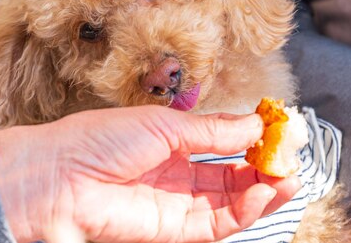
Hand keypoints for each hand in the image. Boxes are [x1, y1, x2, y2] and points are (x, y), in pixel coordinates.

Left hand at [0, 106, 300, 242]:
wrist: (61, 177)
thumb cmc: (97, 140)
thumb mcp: (162, 125)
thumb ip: (211, 130)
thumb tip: (254, 122)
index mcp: (166, 138)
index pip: (219, 139)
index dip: (249, 136)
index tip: (276, 129)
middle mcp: (173, 169)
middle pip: (229, 171)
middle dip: (261, 164)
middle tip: (289, 155)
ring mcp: (174, 200)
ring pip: (229, 199)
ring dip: (261, 188)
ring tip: (286, 175)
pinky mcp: (173, 227)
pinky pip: (218, 221)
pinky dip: (244, 209)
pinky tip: (262, 191)